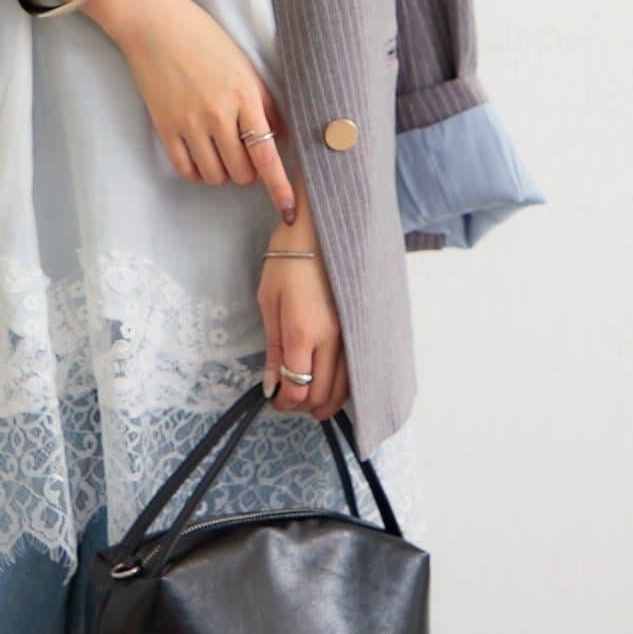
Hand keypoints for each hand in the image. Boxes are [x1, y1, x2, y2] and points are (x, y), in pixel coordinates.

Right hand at [89, 0, 296, 223]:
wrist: (155, 24)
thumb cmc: (203, 38)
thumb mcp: (243, 64)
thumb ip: (263, 101)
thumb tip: (278, 134)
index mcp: (245, 96)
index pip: (267, 154)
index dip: (280, 187)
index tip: (289, 209)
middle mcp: (219, 115)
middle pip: (241, 172)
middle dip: (246, 171)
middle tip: (242, 154)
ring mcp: (190, 123)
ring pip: (214, 175)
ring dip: (221, 171)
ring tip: (218, 150)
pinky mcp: (165, 127)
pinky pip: (185, 169)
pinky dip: (196, 171)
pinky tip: (198, 156)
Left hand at [258, 206, 348, 422]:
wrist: (321, 227)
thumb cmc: (288, 258)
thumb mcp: (268, 300)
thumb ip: (272, 346)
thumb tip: (271, 384)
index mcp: (302, 330)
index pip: (297, 388)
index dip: (284, 402)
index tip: (274, 398)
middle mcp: (332, 338)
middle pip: (323, 395)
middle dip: (303, 406)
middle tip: (288, 397)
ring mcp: (352, 333)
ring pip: (346, 388)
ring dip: (326, 400)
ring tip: (308, 392)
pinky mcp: (364, 326)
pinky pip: (358, 370)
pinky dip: (344, 384)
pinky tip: (329, 378)